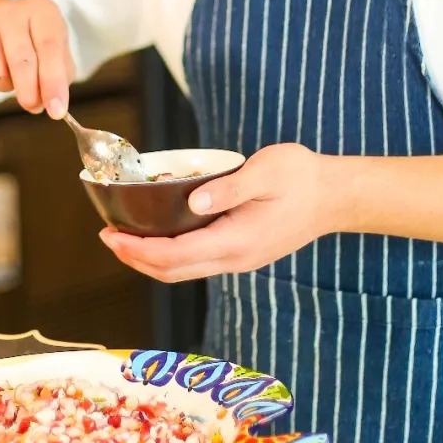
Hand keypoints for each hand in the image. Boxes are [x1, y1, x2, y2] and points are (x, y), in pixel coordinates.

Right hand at [0, 0, 73, 115]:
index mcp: (41, 10)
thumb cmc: (33, 43)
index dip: (53, 82)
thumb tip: (53, 105)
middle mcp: (11, 9)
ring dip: (4, 86)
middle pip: (21, 59)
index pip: (50, 47)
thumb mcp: (55, 54)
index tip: (57, 111)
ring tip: (9, 76)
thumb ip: (59, 78)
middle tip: (33, 107)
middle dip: (29, 91)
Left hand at [100, 143, 332, 281]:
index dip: (137, 249)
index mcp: (235, 241)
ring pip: (183, 271)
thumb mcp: (266, 171)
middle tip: (107, 237)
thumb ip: (228, 187)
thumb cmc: (301, 178)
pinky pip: (197, 263)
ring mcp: (239, 260)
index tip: (111, 234)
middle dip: (134, 258)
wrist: (334, 197)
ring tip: (125, 239)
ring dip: (149, 259)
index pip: (173, 255)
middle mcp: (234, 258)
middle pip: (171, 272)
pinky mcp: (242, 253)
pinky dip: (170, 255)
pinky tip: (159, 236)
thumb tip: (194, 199)